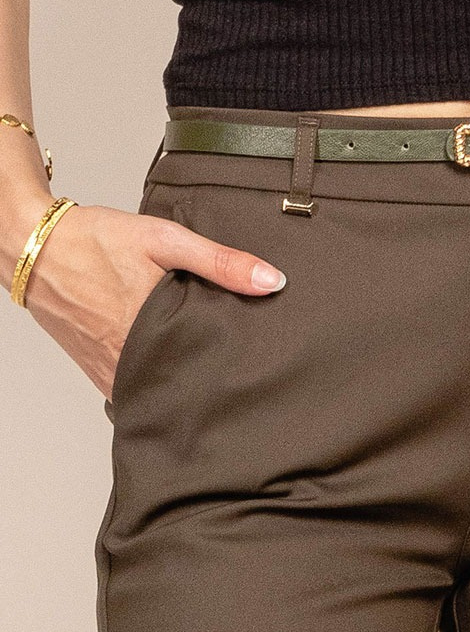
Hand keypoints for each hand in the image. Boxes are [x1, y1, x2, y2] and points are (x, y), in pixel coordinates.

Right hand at [15, 194, 285, 402]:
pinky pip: (130, 389)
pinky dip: (151, 384)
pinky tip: (171, 374)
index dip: (232, 371)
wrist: (34, 246)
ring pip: (156, 392)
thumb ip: (219, 262)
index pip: (205, 368)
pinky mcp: (96, 371)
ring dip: (180, 386)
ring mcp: (109, 370)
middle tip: (241, 379)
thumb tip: (272, 282)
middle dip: (211, 383)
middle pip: (183, 385)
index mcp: (150, 330)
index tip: (257, 371)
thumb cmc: (94, 240)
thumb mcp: (163, 240)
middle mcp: (128, 359)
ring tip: (211, 379)